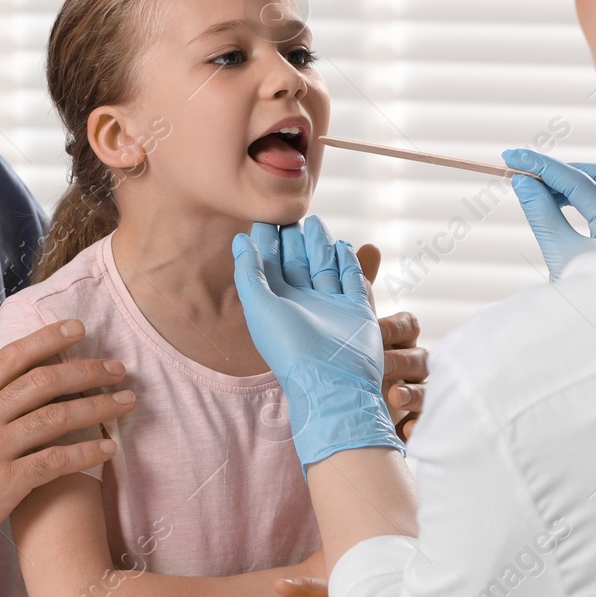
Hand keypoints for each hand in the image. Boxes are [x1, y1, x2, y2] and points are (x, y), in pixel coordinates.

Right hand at [0, 320, 136, 565]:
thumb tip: (2, 390)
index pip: (13, 357)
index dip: (48, 339)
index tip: (78, 329)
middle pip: (43, 381)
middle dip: (87, 371)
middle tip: (118, 369)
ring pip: (56, 417)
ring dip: (97, 407)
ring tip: (125, 403)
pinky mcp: (5, 484)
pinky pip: (55, 461)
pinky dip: (86, 452)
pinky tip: (108, 449)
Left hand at [232, 217, 400, 470]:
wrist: (333, 383)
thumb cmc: (291, 348)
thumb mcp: (260, 306)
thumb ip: (249, 272)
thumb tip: (239, 240)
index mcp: (277, 302)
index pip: (270, 263)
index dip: (266, 240)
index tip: (262, 215)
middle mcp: (303, 303)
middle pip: (297, 262)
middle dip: (294, 239)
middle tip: (290, 213)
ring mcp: (331, 306)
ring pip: (324, 267)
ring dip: (319, 245)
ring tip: (315, 222)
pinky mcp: (357, 311)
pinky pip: (351, 280)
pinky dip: (348, 262)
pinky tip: (342, 246)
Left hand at [358, 247, 427, 441]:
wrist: (337, 412)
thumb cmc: (345, 359)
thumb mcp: (347, 326)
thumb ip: (357, 287)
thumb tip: (368, 244)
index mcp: (396, 338)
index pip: (407, 325)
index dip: (395, 327)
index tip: (376, 331)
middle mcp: (410, 364)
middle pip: (421, 357)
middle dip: (402, 361)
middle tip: (381, 367)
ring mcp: (414, 393)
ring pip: (427, 390)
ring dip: (413, 394)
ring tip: (394, 400)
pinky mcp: (413, 422)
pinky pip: (424, 425)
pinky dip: (417, 427)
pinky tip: (406, 434)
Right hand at [501, 148, 595, 280]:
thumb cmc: (592, 295)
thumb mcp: (560, 255)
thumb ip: (542, 215)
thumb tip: (524, 183)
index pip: (575, 181)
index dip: (541, 166)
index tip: (511, 156)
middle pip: (591, 175)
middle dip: (553, 170)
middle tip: (518, 171)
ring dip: (564, 181)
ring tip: (534, 189)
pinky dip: (575, 194)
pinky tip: (555, 201)